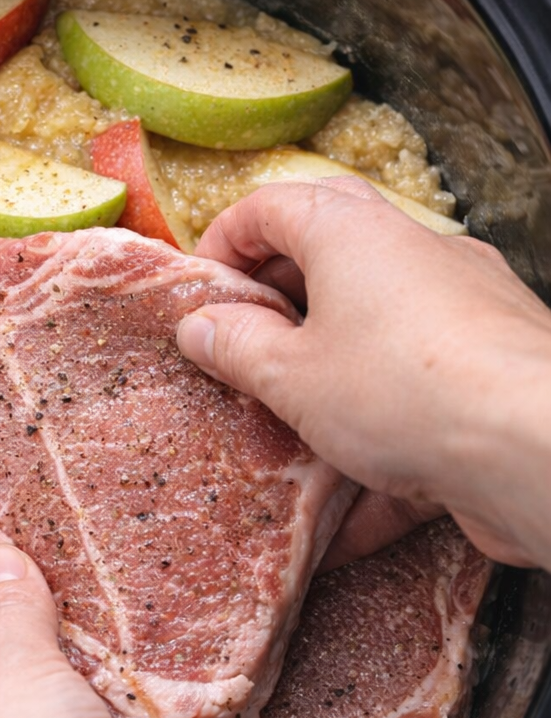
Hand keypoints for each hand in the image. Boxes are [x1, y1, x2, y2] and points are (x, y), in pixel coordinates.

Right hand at [175, 179, 550, 569]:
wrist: (540, 449)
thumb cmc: (404, 390)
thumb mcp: (290, 375)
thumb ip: (236, 347)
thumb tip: (201, 327)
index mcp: (353, 234)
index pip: (272, 204)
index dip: (224, 240)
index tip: (201, 290)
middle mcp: (412, 256)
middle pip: (327, 253)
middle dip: (276, 300)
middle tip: (241, 345)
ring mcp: (460, 310)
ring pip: (375, 327)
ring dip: (325, 372)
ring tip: (287, 428)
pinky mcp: (489, 372)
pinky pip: (418, 394)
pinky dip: (379, 442)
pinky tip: (348, 514)